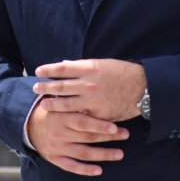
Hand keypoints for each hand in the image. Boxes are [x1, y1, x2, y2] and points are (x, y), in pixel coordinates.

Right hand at [25, 104, 126, 175]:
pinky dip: (85, 170)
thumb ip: (75, 102)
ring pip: (83, 153)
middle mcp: (58, 133)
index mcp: (60, 117)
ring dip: (103, 154)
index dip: (99, 125)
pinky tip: (99, 170)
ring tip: (120, 154)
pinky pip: (71, 167)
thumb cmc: (51, 111)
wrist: (28, 124)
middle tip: (125, 134)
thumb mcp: (59, 102)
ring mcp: (57, 147)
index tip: (115, 126)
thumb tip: (99, 97)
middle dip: (108, 137)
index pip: (82, 122)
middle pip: (87, 137)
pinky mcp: (54, 158)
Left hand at [32, 59, 146, 121]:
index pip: (61, 68)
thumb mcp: (102, 63)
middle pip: (60, 86)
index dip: (48, 70)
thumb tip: (63, 64)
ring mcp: (92, 100)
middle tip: (35, 88)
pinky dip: (69, 117)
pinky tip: (62, 117)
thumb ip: (81, 66)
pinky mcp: (99, 115)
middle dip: (45, 87)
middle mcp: (87, 84)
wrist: (144, 88)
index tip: (38, 71)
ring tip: (44, 104)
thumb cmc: (122, 72)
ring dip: (53, 104)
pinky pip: (80, 116)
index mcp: (88, 68)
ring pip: (66, 104)